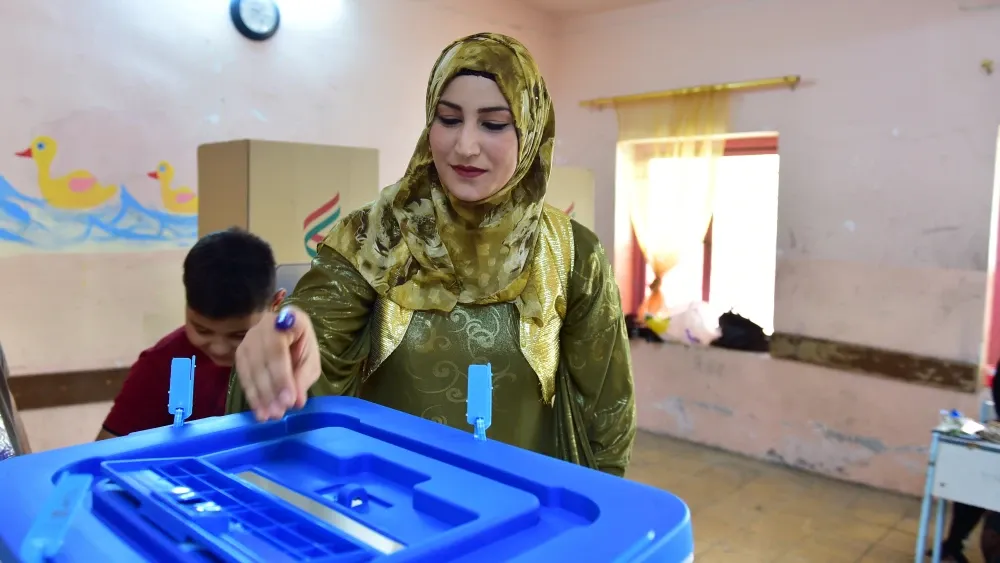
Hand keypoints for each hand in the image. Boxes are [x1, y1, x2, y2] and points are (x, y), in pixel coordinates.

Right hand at [234, 306, 320, 420]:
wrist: (286, 330)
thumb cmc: (301, 343)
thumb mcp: (311, 358)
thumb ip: (304, 377)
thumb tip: (297, 402)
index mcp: (288, 319)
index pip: (279, 349)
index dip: (283, 377)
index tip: (289, 401)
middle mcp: (263, 326)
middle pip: (262, 361)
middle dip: (270, 390)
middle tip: (279, 414)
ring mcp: (248, 338)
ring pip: (250, 370)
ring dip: (259, 396)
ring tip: (269, 416)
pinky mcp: (239, 353)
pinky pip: (243, 376)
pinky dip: (251, 395)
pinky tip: (259, 411)